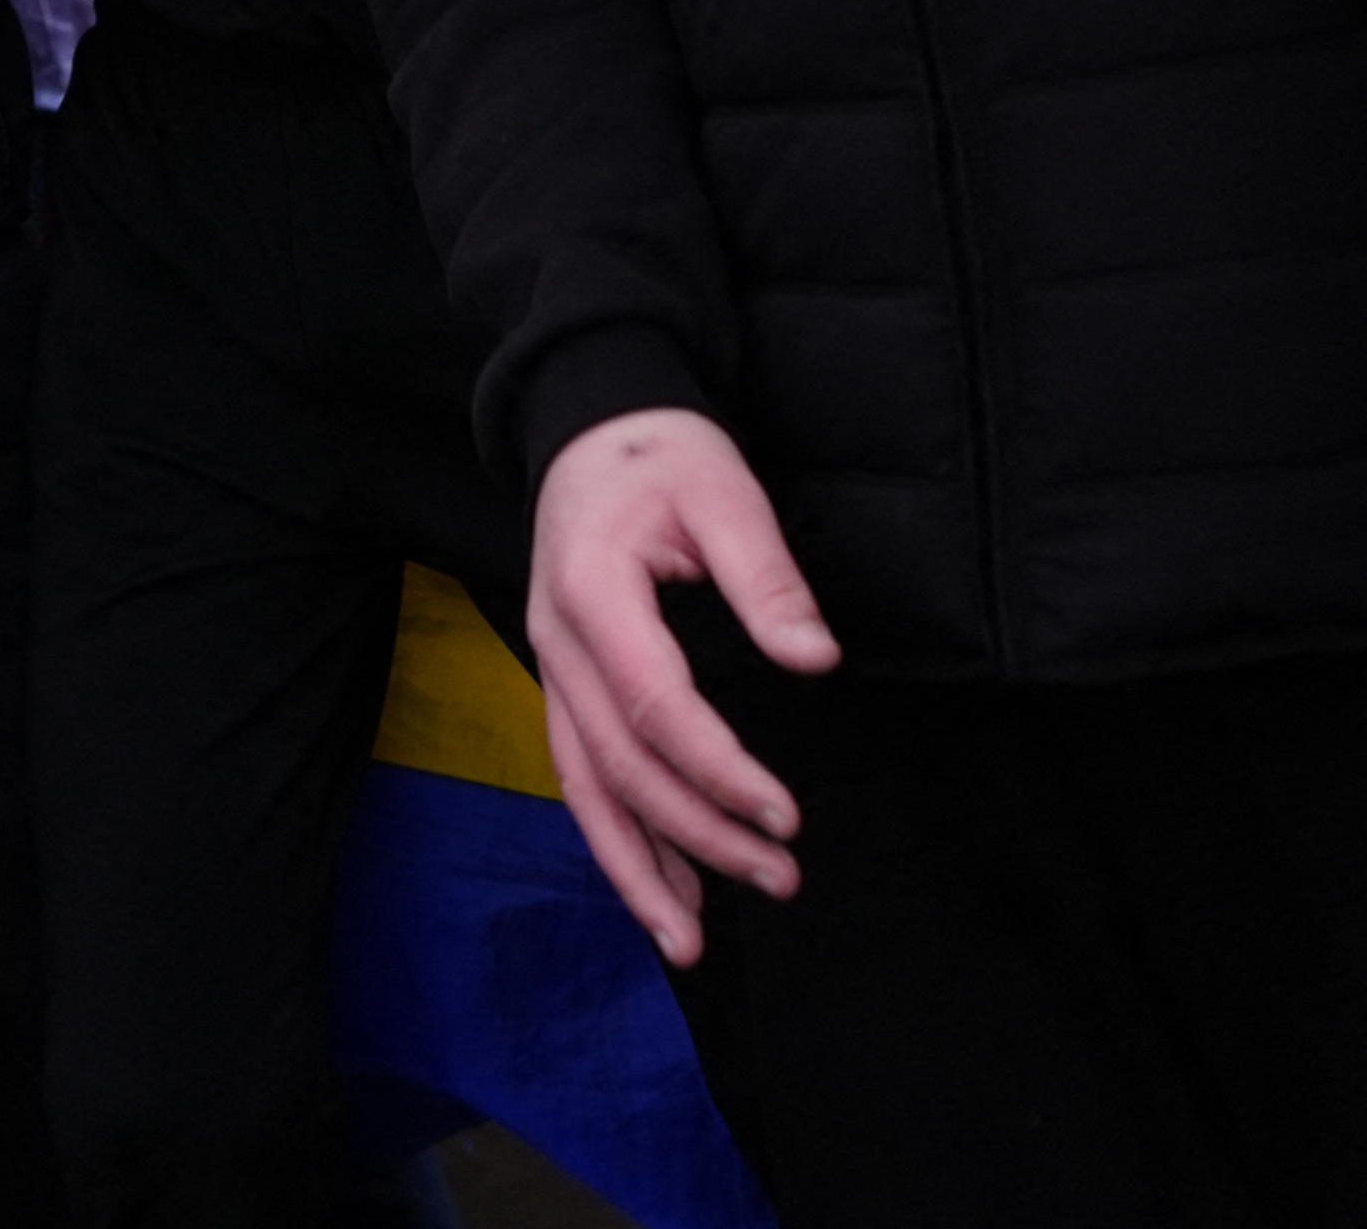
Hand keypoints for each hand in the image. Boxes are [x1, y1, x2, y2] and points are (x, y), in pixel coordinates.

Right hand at [527, 405, 844, 965]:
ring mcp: (550, 666)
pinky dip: (617, 837)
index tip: (786, 815)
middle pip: (618, 765)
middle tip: (779, 877)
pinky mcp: (564, 681)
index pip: (654, 706)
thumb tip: (816, 658)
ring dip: (637, 867)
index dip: (719, 771)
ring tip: (691, 941)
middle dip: (694, 835)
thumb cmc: (661, 454)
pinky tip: (662, 886)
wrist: (590, 424)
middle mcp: (556, 641)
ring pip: (582, 788)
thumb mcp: (723, 489)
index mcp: (592, 591)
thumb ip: (767, 575)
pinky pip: (581, 774)